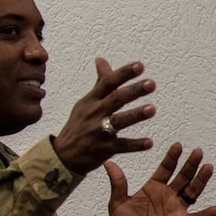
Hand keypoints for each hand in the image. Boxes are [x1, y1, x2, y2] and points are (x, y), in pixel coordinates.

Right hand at [53, 58, 157, 175]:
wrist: (63, 156)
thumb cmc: (78, 126)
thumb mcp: (85, 103)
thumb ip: (100, 83)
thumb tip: (101, 60)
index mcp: (91, 101)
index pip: (107, 83)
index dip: (123, 74)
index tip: (140, 65)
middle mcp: (94, 113)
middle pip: (115, 99)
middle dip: (133, 91)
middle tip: (151, 83)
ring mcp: (98, 131)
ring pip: (119, 121)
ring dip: (135, 115)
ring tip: (152, 109)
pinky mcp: (103, 149)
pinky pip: (122, 146)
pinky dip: (135, 145)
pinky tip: (149, 142)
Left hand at [107, 144, 215, 215]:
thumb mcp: (117, 203)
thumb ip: (118, 184)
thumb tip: (109, 163)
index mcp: (153, 188)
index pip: (165, 169)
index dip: (171, 158)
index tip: (178, 146)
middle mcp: (167, 196)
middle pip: (182, 177)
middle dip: (190, 165)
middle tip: (197, 152)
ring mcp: (176, 209)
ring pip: (192, 192)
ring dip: (201, 181)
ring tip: (208, 167)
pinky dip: (206, 214)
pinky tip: (215, 208)